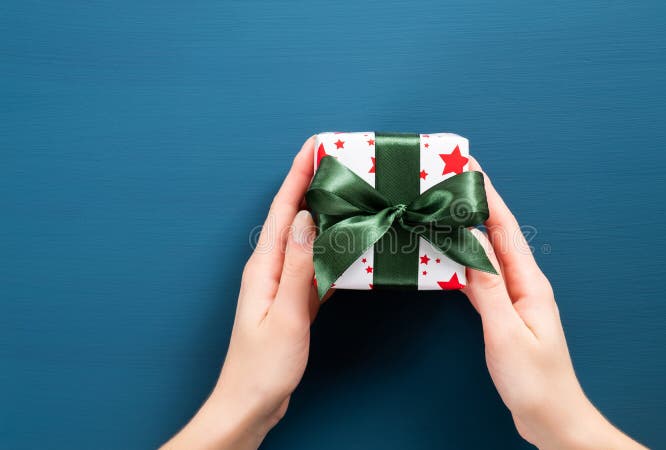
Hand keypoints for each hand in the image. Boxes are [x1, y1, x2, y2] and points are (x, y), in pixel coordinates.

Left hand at [163, 137, 318, 449]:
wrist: (250, 403)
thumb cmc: (263, 366)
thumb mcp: (285, 315)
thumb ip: (298, 266)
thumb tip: (308, 218)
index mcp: (264, 266)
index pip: (284, 209)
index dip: (298, 174)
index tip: (315, 145)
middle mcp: (271, 268)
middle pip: (295, 216)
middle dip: (313, 185)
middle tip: (341, 161)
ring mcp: (281, 284)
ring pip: (307, 239)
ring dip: (326, 214)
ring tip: (349, 194)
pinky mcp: (293, 301)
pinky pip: (315, 265)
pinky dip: (331, 250)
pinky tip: (347, 244)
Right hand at [463, 158, 644, 449]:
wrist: (552, 417)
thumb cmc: (535, 382)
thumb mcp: (507, 334)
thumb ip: (487, 289)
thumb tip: (469, 246)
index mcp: (530, 283)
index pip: (504, 228)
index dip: (486, 195)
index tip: (467, 167)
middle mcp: (524, 284)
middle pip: (496, 234)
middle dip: (474, 203)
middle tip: (447, 179)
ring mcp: (515, 298)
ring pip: (486, 253)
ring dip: (466, 229)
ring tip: (442, 209)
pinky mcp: (505, 313)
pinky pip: (481, 278)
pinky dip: (463, 262)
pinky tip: (447, 257)